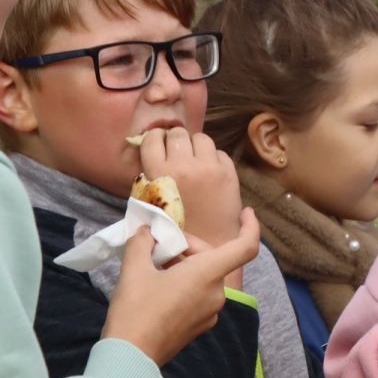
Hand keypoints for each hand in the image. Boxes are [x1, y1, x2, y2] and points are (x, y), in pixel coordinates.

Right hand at [103, 209, 262, 365]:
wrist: (130, 357)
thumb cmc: (135, 309)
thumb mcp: (134, 269)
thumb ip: (143, 243)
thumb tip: (146, 231)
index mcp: (208, 275)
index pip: (246, 247)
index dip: (250, 227)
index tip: (246, 212)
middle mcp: (217, 293)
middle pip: (215, 258)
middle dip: (189, 247)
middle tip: (158, 244)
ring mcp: (211, 312)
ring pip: (205, 277)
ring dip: (184, 265)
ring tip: (152, 264)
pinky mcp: (200, 326)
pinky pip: (199, 295)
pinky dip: (185, 283)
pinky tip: (157, 285)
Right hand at [138, 127, 242, 246]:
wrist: (208, 244)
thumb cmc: (174, 228)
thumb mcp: (149, 202)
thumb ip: (149, 176)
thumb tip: (151, 150)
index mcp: (159, 172)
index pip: (153, 138)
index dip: (155, 137)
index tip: (159, 141)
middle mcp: (184, 165)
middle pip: (178, 133)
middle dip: (176, 139)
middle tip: (177, 149)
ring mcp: (209, 167)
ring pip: (202, 138)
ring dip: (196, 145)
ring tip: (194, 157)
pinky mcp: (229, 173)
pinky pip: (219, 153)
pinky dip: (213, 158)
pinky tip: (209, 170)